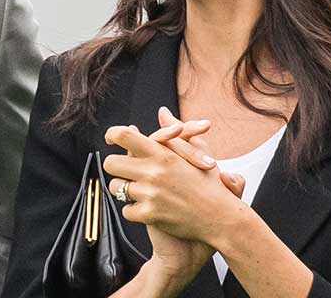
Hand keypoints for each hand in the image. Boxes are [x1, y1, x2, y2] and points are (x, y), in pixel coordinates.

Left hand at [119, 115, 246, 292]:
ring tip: (139, 191)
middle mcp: (153, 172)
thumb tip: (162, 111)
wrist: (220, 219)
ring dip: (124, 190)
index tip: (110, 139)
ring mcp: (150, 194)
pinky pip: (126, 211)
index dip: (112, 134)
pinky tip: (147, 208)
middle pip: (111, 163)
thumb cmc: (210, 185)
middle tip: (125, 171)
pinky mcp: (150, 215)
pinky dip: (134, 211)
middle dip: (115, 167)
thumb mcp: (196, 153)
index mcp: (163, 154)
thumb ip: (175, 131)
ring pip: (115, 188)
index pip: (124, 136)